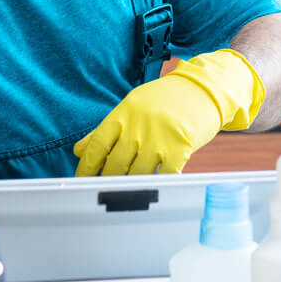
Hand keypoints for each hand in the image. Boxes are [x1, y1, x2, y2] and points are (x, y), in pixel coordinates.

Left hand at [74, 50, 264, 176]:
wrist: (201, 89)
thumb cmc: (164, 100)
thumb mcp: (132, 107)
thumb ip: (105, 129)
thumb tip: (79, 150)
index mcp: (123, 114)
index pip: (97, 146)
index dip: (87, 167)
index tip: (82, 180)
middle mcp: (138, 126)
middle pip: (115, 163)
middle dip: (107, 180)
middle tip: (104, 189)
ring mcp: (159, 138)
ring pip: (136, 173)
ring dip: (130, 185)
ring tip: (126, 192)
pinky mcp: (179, 148)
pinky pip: (163, 175)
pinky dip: (156, 184)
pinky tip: (152, 188)